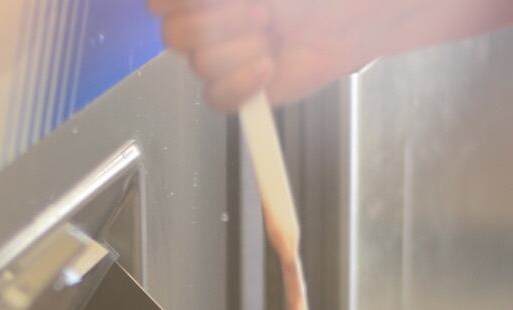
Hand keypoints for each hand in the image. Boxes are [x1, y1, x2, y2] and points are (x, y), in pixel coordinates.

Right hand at [147, 0, 379, 108]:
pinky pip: (217, 97)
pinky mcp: (239, 90)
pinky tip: (270, 66)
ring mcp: (221, 58)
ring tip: (275, 34)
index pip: (159, 1)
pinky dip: (244, 82)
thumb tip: (166, 4)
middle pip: (174, 34)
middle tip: (262, 13)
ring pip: (200, 65)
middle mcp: (205, 22)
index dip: (181, 1)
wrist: (353, 16)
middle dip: (219, 24)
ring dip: (243, 48)